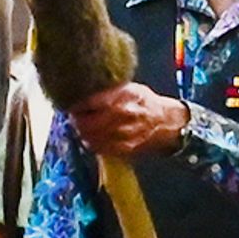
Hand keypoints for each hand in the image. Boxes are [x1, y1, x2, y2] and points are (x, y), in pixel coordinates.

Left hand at [70, 83, 190, 160]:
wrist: (166, 123)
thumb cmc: (146, 103)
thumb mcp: (130, 88)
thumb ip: (108, 91)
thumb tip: (84, 91)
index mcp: (123, 97)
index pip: (90, 102)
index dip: (77, 104)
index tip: (71, 102)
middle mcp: (122, 116)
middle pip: (86, 122)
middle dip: (77, 119)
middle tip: (75, 116)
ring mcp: (123, 134)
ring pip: (90, 137)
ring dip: (82, 132)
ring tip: (82, 126)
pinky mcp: (124, 149)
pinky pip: (98, 148)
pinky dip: (91, 143)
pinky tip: (92, 137)